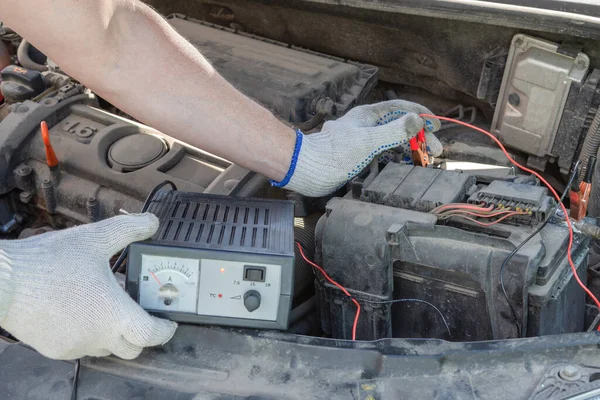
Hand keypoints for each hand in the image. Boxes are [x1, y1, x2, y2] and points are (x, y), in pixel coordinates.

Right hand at [0, 213, 176, 359]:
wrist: (4, 282)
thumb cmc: (50, 262)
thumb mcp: (96, 238)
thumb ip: (129, 229)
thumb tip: (152, 222)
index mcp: (114, 315)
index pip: (151, 335)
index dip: (165, 330)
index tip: (169, 323)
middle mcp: (98, 338)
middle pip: (132, 348)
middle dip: (141, 333)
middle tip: (141, 313)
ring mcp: (75, 347)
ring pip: (106, 348)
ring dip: (114, 332)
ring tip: (108, 305)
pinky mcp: (55, 349)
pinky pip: (82, 347)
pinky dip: (89, 333)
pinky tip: (82, 310)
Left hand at [270, 100, 441, 196]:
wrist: (306, 168)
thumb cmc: (334, 153)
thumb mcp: (368, 141)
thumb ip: (393, 130)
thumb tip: (417, 119)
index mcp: (368, 116)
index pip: (400, 109)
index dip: (420, 116)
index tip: (436, 126)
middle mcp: (365, 125)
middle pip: (398, 125)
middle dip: (418, 136)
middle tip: (437, 151)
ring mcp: (360, 139)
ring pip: (391, 139)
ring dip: (409, 146)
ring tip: (425, 158)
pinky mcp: (355, 155)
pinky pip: (381, 152)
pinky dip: (395, 156)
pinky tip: (402, 163)